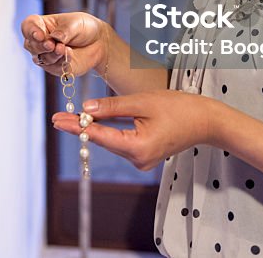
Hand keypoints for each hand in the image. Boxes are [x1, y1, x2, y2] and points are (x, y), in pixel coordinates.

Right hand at [20, 12, 110, 76]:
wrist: (99, 43)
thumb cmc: (84, 28)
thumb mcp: (76, 23)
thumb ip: (64, 30)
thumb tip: (55, 38)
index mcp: (42, 25)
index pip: (28, 27)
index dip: (31, 31)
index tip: (40, 35)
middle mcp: (41, 41)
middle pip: (30, 45)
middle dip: (40, 46)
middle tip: (52, 45)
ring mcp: (46, 55)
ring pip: (40, 58)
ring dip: (51, 55)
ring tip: (63, 49)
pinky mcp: (55, 68)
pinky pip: (53, 68)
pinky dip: (60, 62)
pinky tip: (70, 55)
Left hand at [52, 90, 218, 170]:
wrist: (206, 120)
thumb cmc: (179, 108)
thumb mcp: (142, 102)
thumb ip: (112, 107)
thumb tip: (85, 109)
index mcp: (138, 147)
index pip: (99, 136)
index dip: (76, 127)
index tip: (57, 120)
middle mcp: (138, 159)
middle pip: (103, 140)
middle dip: (81, 127)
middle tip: (56, 117)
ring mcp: (142, 160)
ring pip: (111, 141)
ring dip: (93, 128)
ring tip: (69, 117)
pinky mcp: (145, 154)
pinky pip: (121, 141)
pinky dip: (108, 130)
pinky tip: (92, 122)